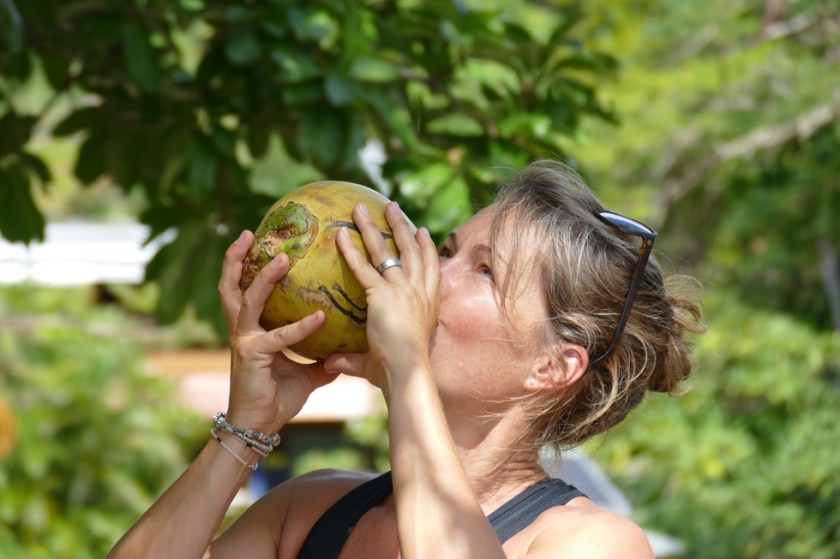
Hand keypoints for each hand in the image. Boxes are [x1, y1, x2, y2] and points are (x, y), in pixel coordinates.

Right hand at [217, 231, 337, 432]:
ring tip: (281, 258)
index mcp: (252, 329)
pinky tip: (320, 316)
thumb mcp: (305, 373)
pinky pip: (278, 336)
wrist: (259, 427)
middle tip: (249, 233)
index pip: (247, 290)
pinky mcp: (251, 355)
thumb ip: (321, 357)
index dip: (250, 266)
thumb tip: (345, 350)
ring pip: (247, 300)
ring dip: (262, 277)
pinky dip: (300, 326)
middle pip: (231, 286)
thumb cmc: (277, 398)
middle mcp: (243, 329)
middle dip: (235, 258)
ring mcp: (244, 341)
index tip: (264, 243)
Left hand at [324, 202, 439, 390]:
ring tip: (361, 209)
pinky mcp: (383, 293)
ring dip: (375, 226)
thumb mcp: (377, 361)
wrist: (407, 372)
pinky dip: (350, 248)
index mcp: (429, 305)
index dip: (427, 248)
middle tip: (393, 208)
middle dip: (402, 226)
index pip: (432, 268)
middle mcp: (420, 292)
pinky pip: (363, 266)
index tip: (421, 231)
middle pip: (413, 250)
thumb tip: (329, 363)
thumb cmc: (397, 373)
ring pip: (388, 250)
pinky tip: (340, 233)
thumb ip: (352, 358)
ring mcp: (403, 289)